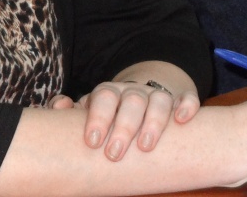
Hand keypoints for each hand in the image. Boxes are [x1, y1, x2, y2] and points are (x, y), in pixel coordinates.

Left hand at [48, 75, 199, 160]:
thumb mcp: (88, 113)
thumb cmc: (107, 117)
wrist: (138, 103)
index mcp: (109, 93)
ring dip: (153, 121)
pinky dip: (186, 106)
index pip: (104, 96)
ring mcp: (157, 95)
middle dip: (123, 127)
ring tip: (146, 147)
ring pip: (159, 100)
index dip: (99, 117)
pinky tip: (181, 121)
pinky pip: (188, 97)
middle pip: (131, 101)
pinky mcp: (180, 100)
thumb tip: (58, 106)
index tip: (93, 141)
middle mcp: (134, 92)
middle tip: (114, 154)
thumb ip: (70, 112)